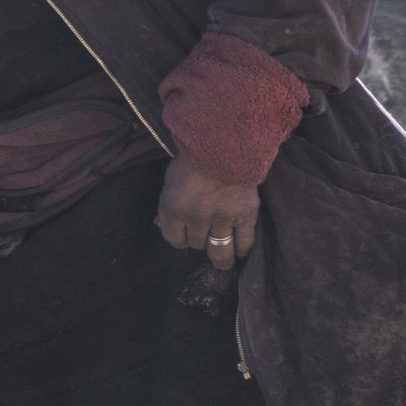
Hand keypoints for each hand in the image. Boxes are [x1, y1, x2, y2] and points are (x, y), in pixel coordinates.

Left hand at [157, 154, 260, 270]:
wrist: (226, 143)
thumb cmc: (193, 157)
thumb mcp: (171, 179)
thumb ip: (169, 204)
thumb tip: (161, 224)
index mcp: (173, 208)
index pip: (174, 239)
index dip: (180, 239)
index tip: (185, 235)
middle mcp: (195, 218)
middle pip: (196, 244)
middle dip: (199, 241)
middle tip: (205, 236)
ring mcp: (221, 219)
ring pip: (219, 250)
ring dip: (220, 257)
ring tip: (223, 261)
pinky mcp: (245, 216)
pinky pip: (244, 243)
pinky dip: (242, 250)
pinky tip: (241, 252)